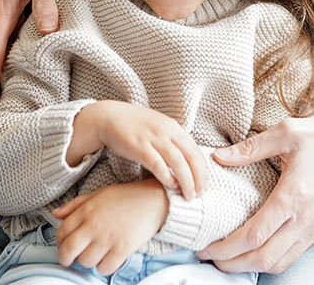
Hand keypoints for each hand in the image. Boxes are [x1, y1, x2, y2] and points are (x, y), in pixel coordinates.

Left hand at [52, 178, 167, 273]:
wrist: (154, 200)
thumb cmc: (125, 197)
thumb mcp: (98, 194)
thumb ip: (75, 205)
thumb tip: (55, 214)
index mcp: (87, 210)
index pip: (62, 231)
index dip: (60, 242)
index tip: (65, 244)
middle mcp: (94, 225)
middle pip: (68, 250)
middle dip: (65, 259)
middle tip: (70, 260)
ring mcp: (108, 238)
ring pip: (86, 261)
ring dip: (87, 261)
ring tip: (95, 254)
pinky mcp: (123, 249)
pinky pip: (104, 268)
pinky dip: (104, 267)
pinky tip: (108, 258)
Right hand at [72, 102, 207, 199]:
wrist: (109, 116)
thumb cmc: (134, 126)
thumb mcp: (159, 128)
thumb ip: (172, 141)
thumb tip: (186, 162)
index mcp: (174, 127)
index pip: (195, 150)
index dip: (203, 169)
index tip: (204, 185)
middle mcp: (167, 131)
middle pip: (191, 156)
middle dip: (199, 177)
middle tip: (200, 194)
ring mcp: (153, 138)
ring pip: (178, 161)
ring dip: (186, 180)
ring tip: (189, 195)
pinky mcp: (139, 146)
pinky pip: (158, 164)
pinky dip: (167, 176)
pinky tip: (171, 186)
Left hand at [197, 116, 313, 273]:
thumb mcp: (287, 132)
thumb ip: (251, 147)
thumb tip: (219, 156)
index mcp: (292, 197)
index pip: (254, 236)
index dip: (226, 248)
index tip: (206, 247)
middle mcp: (305, 221)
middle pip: (263, 259)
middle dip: (232, 265)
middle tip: (210, 258)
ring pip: (280, 263)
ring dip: (251, 266)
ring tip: (229, 258)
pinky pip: (294, 255)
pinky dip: (272, 259)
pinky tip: (257, 248)